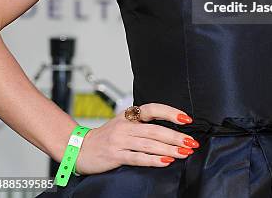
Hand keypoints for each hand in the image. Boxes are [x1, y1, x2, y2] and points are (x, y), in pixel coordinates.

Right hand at [74, 102, 199, 173]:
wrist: (80, 147)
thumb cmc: (106, 136)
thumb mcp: (123, 123)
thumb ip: (141, 124)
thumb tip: (168, 130)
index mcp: (129, 115)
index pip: (153, 108)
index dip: (171, 112)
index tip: (186, 119)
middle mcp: (125, 125)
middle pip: (155, 129)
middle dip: (176, 136)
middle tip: (191, 142)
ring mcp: (120, 140)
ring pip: (150, 143)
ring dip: (170, 149)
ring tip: (184, 153)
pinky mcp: (116, 155)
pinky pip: (138, 157)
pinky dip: (154, 160)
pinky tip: (166, 161)